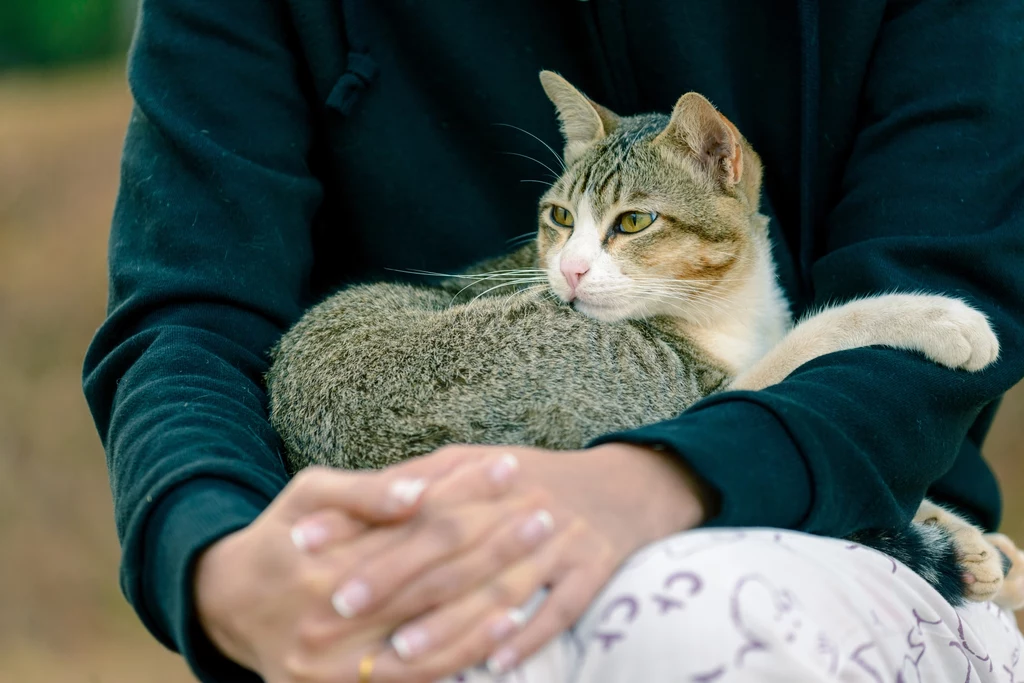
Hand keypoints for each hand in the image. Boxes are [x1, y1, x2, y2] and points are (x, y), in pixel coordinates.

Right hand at [193, 452, 519, 682]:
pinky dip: (469, 649)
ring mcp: (340, 664)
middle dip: (498, 541)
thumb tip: (420, 492)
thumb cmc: (278, 538)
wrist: (227, 606)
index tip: (509, 469)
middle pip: (437, 576)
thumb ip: (363, 494)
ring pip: (438, 629)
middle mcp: (333, 617)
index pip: (416, 524)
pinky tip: (509, 623)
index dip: (468, 495)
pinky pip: (422, 676)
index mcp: (324, 560)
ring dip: (498, 592)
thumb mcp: (306, 495)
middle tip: (545, 512)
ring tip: (543, 556)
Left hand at [316, 443, 707, 679]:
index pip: (417, 503)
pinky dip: (528, 636)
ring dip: (452, 620)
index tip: (310, 546)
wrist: (619, 487)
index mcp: (485, 478)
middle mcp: (521, 507)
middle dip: (395, 577)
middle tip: (341, 608)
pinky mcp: (593, 571)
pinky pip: (562, 610)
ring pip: (502, 585)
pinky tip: (493, 664)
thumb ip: (419, 480)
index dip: (364, 526)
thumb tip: (358, 496)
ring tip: (402, 650)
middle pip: (453, 545)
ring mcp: (561, 541)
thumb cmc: (529, 478)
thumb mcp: (473, 462)